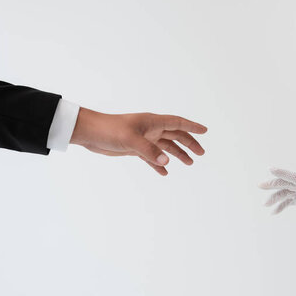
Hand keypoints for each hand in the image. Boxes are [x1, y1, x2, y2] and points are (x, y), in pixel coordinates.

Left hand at [70, 107, 207, 174]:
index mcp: (152, 122)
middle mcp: (150, 129)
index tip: (205, 131)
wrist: (90, 133)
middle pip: (175, 135)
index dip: (192, 127)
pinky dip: (159, 165)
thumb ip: (149, 151)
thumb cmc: (109, 130)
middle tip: (201, 153)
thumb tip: (166, 163)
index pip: (177, 123)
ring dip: (177, 154)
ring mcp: (143, 139)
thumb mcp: (130, 140)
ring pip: (165, 146)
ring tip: (189, 163)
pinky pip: (152, 157)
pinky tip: (165, 173)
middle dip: (189, 143)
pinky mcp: (135, 148)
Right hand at [259, 168, 295, 231]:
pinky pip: (288, 201)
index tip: (270, 168)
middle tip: (260, 186)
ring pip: (285, 192)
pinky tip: (274, 212)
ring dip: (275, 197)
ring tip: (265, 204)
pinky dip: (281, 206)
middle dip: (273, 184)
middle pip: (286, 183)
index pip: (294, 177)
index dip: (282, 172)